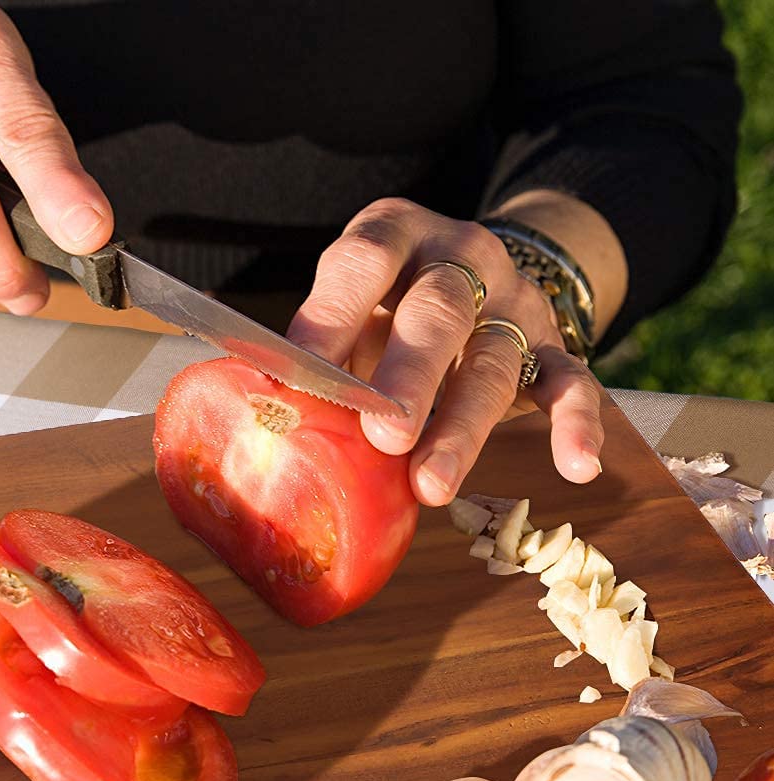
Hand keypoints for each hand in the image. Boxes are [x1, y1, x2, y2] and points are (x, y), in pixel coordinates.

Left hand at [286, 198, 604, 505]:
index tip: (296, 378)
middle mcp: (460, 258)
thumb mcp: (348, 300)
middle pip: (439, 312)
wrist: (474, 271)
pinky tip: (577, 466)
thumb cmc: (385, 301)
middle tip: (385, 435)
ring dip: (464, 426)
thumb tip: (261, 407)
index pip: (361, 264)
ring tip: (431, 485)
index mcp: (394, 236)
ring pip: (494, 360)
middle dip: (410, 375)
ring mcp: (511, 302)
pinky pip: (571, 380)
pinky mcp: (549, 344)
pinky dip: (577, 422)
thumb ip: (319, 343)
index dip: (330, 318)